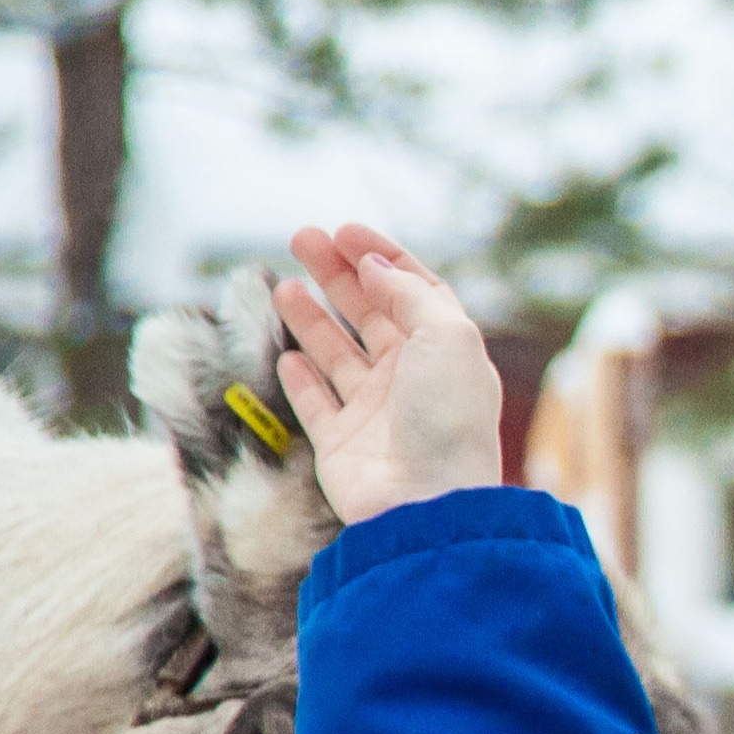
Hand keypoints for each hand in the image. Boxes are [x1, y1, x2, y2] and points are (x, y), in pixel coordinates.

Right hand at [274, 225, 504, 523]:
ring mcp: (375, 414)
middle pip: (370, 315)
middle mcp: (412, 381)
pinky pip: (316, 405)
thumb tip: (374, 265)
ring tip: (285, 286)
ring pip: (338, 355)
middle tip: (300, 238)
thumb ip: (410, 292)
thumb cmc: (448, 419)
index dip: (382, 257)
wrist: (427, 503)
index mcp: (445, 353)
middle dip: (337, 274)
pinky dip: (301, 379)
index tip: (345, 230)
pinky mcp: (341, 446)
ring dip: (312, 318)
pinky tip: (287, 353)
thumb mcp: (448, 335)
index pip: (413, 292)